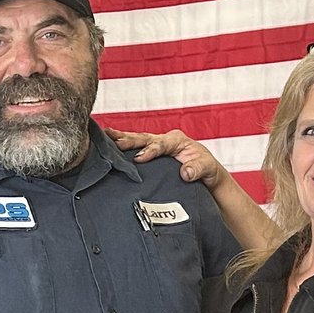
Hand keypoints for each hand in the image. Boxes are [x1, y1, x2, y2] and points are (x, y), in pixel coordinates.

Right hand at [111, 126, 229, 191]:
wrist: (207, 177)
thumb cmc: (208, 171)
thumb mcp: (208, 169)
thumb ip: (197, 169)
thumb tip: (185, 173)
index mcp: (178, 141)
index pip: (160, 144)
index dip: (149, 151)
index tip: (139, 158)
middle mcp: (166, 140)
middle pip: (145, 138)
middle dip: (129, 140)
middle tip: (113, 141)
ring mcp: (158, 146)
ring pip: (138, 140)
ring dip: (122, 139)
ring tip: (105, 135)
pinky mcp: (152, 154)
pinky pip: (136, 148)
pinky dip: (123, 146)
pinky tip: (109, 144)